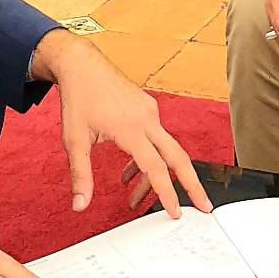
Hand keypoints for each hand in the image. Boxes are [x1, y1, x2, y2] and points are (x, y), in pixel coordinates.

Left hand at [31, 30, 212, 218]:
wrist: (82, 65)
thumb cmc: (79, 98)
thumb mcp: (74, 140)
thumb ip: (80, 175)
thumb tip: (80, 204)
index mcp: (130, 128)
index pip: (155, 167)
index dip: (166, 192)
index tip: (175, 212)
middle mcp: (146, 119)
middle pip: (178, 157)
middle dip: (192, 184)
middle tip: (203, 207)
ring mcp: (150, 112)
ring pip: (164, 150)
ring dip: (155, 176)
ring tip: (134, 197)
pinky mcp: (147, 109)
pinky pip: (156, 139)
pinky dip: (148, 159)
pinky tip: (129, 171)